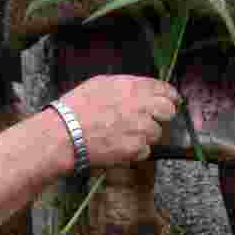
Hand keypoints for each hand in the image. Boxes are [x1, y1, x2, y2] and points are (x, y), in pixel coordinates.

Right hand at [57, 75, 178, 166]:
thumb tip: (140, 90)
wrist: (63, 134)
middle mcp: (140, 105)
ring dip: (145, 135)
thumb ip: (124, 86)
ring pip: (157, 133)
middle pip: (168, 110)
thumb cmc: (74, 109)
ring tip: (123, 135)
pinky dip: (135, 150)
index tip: (171, 100)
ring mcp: (140, 128)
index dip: (169, 95)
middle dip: (162, 115)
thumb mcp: (98, 84)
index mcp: (130, 86)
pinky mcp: (136, 149)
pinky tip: (118, 145)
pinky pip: (145, 150)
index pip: (163, 89)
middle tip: (149, 120)